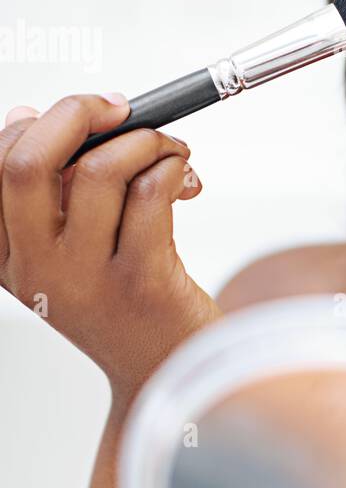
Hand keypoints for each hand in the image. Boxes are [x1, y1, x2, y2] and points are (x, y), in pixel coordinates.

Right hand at [0, 94, 220, 403]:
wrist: (169, 377)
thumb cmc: (126, 306)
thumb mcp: (69, 254)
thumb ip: (51, 196)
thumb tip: (28, 118)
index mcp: (9, 259)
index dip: (35, 125)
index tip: (81, 116)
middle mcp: (37, 269)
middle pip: (25, 162)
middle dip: (75, 113)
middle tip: (119, 109)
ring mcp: (87, 279)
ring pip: (101, 169)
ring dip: (146, 141)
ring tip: (169, 153)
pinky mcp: (143, 281)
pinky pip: (151, 193)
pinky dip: (174, 168)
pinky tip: (185, 179)